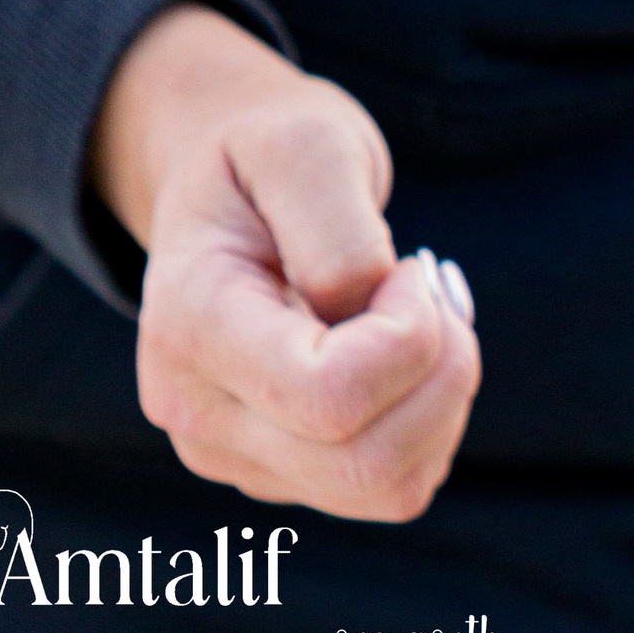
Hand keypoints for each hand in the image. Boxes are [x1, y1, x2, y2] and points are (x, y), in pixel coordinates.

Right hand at [89, 3, 479, 520]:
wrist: (227, 193)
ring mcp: (236, 456)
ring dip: (444, 402)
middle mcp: (198, 414)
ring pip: (391, 487)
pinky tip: (409, 360)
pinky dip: (432, 424)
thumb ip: (338, 231)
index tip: (407, 271)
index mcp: (189, 328)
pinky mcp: (283, 475)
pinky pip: (396, 487)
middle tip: (432, 295)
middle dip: (443, 376)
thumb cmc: (267, 160)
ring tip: (421, 322)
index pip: (330, 396)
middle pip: (368, 461)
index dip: (409, 338)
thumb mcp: (305, 145)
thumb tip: (363, 317)